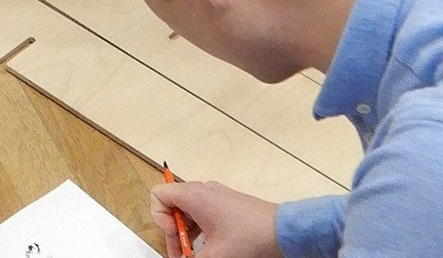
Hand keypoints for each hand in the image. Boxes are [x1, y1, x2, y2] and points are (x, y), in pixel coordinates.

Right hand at [150, 181, 282, 257]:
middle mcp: (203, 191)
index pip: (158, 195)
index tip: (175, 237)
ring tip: (196, 254)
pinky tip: (211, 248)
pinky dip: (200, 231)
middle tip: (182, 255)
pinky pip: (203, 214)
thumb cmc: (250, 237)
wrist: (283, 232)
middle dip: (174, 233)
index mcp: (194, 195)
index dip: (160, 219)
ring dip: (186, 234)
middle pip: (172, 206)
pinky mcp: (227, 205)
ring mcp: (216, 196)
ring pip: (188, 212)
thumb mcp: (214, 256)